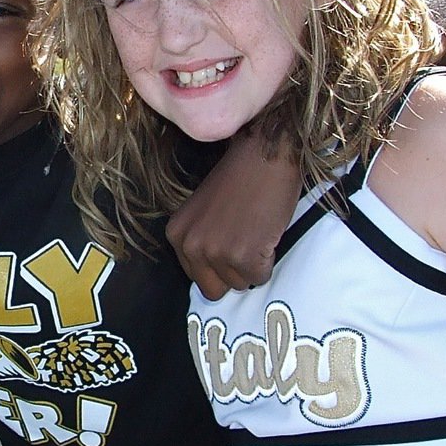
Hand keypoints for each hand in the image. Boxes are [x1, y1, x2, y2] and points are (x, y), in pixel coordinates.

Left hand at [167, 125, 299, 298]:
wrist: (264, 156)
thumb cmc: (239, 178)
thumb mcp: (202, 212)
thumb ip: (200, 241)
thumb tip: (210, 275)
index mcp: (177, 234)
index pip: (196, 277)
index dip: (218, 264)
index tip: (230, 242)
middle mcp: (191, 245)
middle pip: (213, 289)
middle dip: (232, 272)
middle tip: (244, 242)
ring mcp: (217, 252)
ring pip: (239, 284)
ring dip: (252, 264)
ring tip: (254, 231)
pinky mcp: (244, 256)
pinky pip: (260, 277)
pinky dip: (268, 261)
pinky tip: (265, 234)